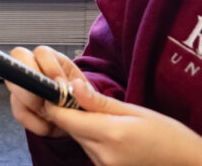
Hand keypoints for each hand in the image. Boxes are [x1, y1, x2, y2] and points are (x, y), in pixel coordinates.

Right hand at [6, 45, 87, 137]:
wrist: (79, 122)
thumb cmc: (85, 107)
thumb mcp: (93, 99)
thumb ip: (87, 93)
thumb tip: (77, 87)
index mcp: (55, 62)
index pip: (42, 52)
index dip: (48, 66)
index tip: (58, 83)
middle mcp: (35, 68)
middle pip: (18, 59)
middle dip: (31, 81)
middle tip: (45, 99)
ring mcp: (24, 85)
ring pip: (14, 85)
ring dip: (33, 105)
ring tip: (52, 116)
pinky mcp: (20, 104)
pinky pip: (19, 111)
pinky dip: (35, 123)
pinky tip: (49, 126)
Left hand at [42, 78, 201, 165]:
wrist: (188, 164)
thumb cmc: (168, 136)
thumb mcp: (134, 111)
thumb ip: (98, 101)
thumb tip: (72, 85)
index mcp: (110, 135)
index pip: (63, 118)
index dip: (55, 102)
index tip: (59, 90)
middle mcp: (103, 155)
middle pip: (69, 128)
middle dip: (71, 112)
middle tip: (87, 100)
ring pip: (78, 139)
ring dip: (82, 126)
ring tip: (107, 119)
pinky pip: (89, 150)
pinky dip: (92, 139)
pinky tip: (111, 134)